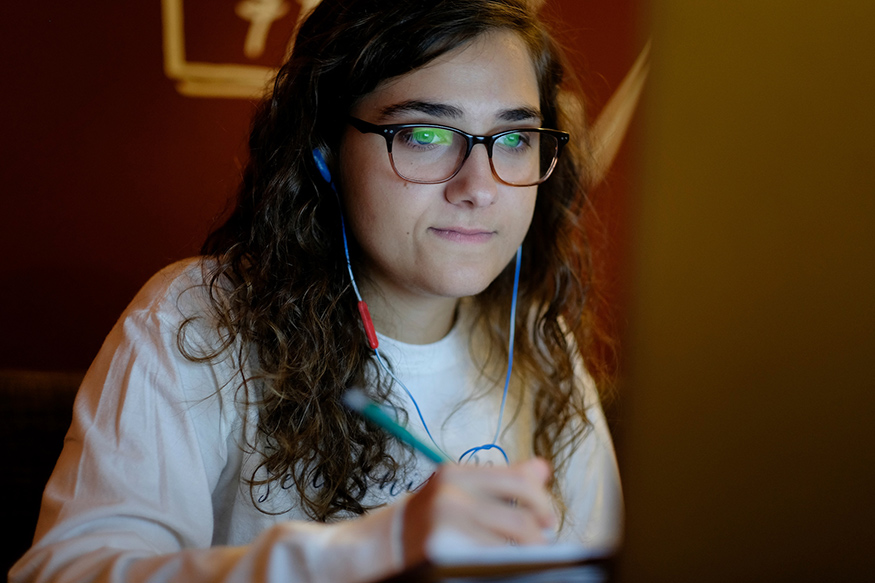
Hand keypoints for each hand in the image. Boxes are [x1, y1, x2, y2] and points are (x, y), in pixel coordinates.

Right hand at [401, 457, 556, 565]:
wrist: (384, 543)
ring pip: (510, 543)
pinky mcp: (442, 550)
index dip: (541, 501)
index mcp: (457, 474)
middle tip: (543, 545)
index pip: (517, 480)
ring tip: (527, 557)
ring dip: (527, 554)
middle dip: (539, 536)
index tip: (548, 518)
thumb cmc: (428, 518)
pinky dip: (505, 563)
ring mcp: (445, 523)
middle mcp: (451, 494)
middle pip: (519, 517)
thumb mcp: (460, 490)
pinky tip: (504, 564)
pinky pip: (491, 559)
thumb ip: (501, 480)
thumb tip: (541, 468)